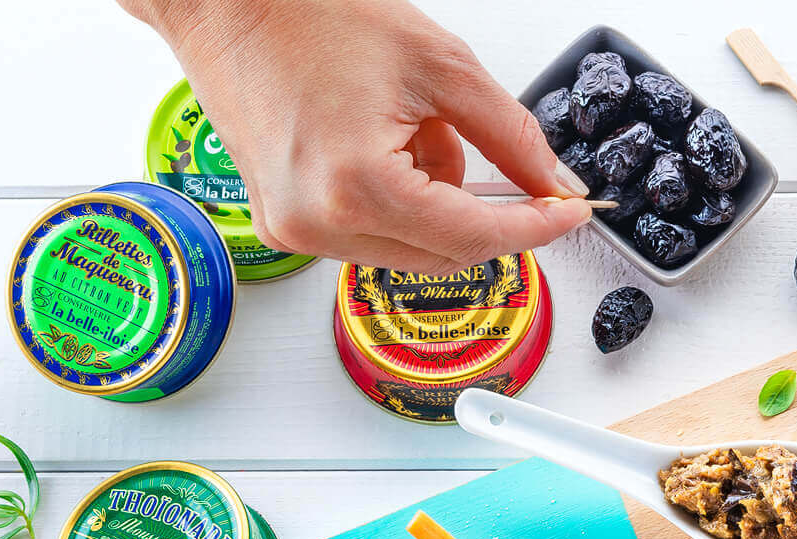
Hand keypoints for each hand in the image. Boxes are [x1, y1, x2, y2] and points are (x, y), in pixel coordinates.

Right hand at [123, 0, 591, 270]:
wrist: (223, 2)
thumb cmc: (308, 15)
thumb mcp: (439, 66)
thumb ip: (510, 135)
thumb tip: (554, 184)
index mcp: (356, 187)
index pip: (475, 237)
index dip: (536, 227)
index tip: (573, 213)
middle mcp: (318, 223)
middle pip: (446, 254)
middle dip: (483, 209)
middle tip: (493, 152)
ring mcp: (295, 231)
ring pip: (412, 248)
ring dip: (437, 203)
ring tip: (411, 128)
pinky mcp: (284, 224)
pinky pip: (373, 235)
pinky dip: (400, 202)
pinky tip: (379, 144)